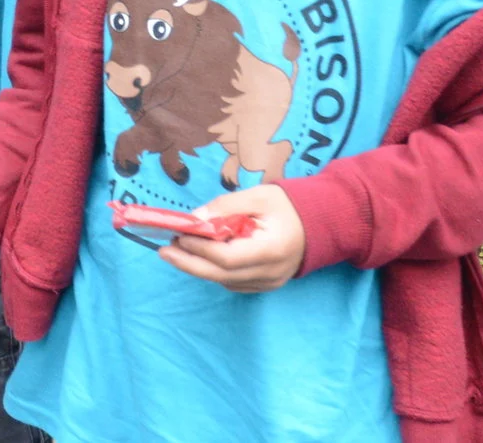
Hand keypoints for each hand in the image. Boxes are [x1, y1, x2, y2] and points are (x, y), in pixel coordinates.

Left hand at [155, 183, 303, 291]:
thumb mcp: (257, 196)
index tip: (180, 234)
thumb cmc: (287, 206)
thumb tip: (193, 219)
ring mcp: (269, 283)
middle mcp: (270, 273)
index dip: (200, 248)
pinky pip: (233, 283)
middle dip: (189, 263)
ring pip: (225, 281)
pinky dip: (215, 271)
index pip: (228, 257)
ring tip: (177, 249)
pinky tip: (200, 257)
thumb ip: (224, 207)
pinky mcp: (266, 285)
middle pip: (221, 275)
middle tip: (164, 251)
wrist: (318, 224)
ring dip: (199, 267)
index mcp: (271, 249)